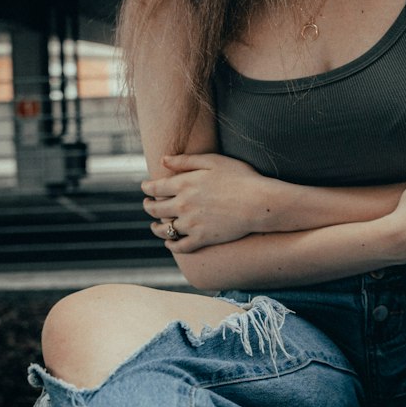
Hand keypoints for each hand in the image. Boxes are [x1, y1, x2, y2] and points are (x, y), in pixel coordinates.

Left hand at [142, 152, 272, 250]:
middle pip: (155, 209)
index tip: (145, 187)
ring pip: (164, 229)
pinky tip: (170, 243)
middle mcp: (183, 205)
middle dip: (148, 206)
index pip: (154, 188)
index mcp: (183, 184)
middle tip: (148, 204)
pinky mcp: (203, 239)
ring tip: (155, 226)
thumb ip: (186, 161)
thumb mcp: (213, 161)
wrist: (259, 203)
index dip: (146, 188)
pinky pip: (180, 246)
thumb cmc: (240, 177)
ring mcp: (192, 224)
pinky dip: (172, 246)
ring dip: (156, 228)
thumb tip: (163, 160)